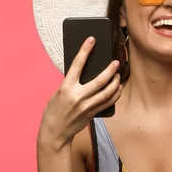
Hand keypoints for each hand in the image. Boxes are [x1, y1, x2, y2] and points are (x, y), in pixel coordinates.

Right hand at [39, 36, 122, 150]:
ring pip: (107, 92)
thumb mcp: (58, 93)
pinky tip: (118, 88)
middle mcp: (77, 96)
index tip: (92, 40)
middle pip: (99, 80)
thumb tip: (84, 73)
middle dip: (110, 70)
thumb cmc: (54, 110)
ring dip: (115, 82)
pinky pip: (108, 102)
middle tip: (116, 62)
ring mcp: (86, 106)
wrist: (55, 131)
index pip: (77, 64)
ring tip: (118, 74)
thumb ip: (70, 83)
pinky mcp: (92, 113)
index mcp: (66, 87)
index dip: (85, 50)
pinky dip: (115, 94)